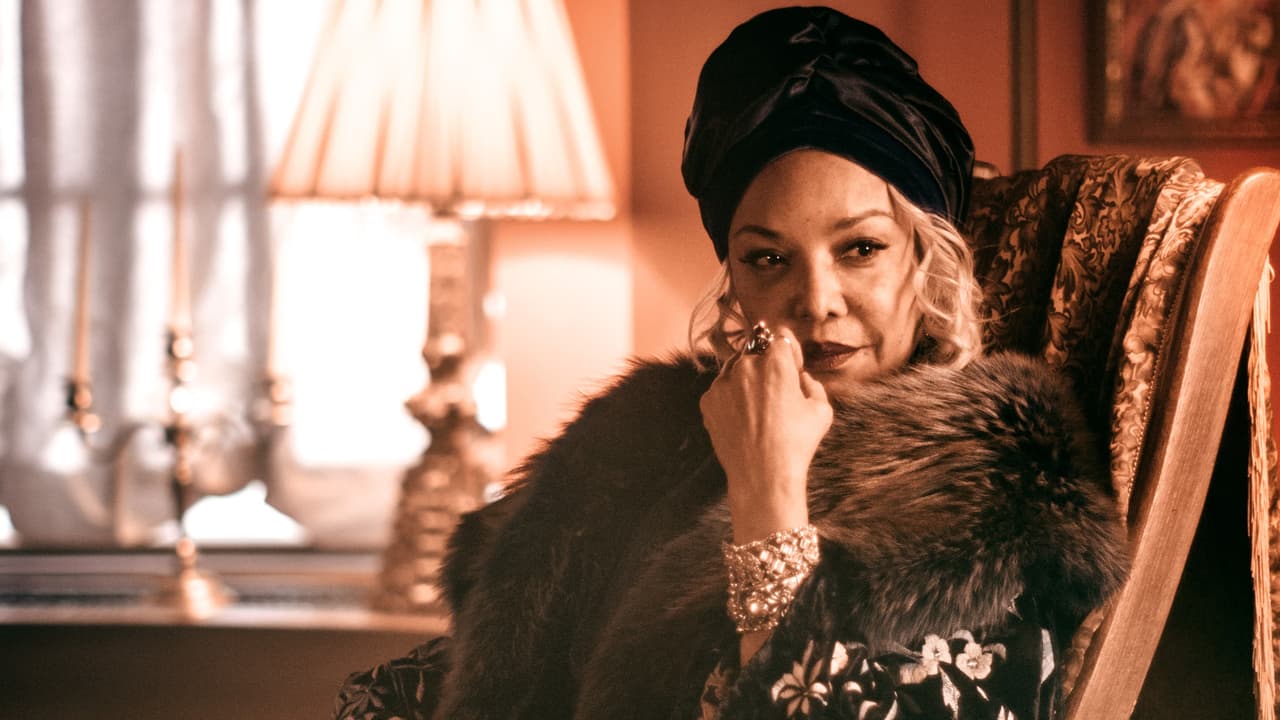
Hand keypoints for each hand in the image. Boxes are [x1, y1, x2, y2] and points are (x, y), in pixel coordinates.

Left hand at [700, 326, 832, 543]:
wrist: (762, 475)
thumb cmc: (797, 444)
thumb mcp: (822, 411)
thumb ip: (813, 384)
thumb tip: (802, 377)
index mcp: (775, 362)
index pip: (781, 338)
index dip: (789, 352)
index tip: (792, 368)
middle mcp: (745, 366)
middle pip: (756, 351)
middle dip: (766, 366)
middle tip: (775, 393)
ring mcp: (722, 383)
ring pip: (735, 368)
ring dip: (745, 379)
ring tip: (758, 408)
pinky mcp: (707, 401)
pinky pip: (721, 390)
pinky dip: (730, 398)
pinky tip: (743, 420)